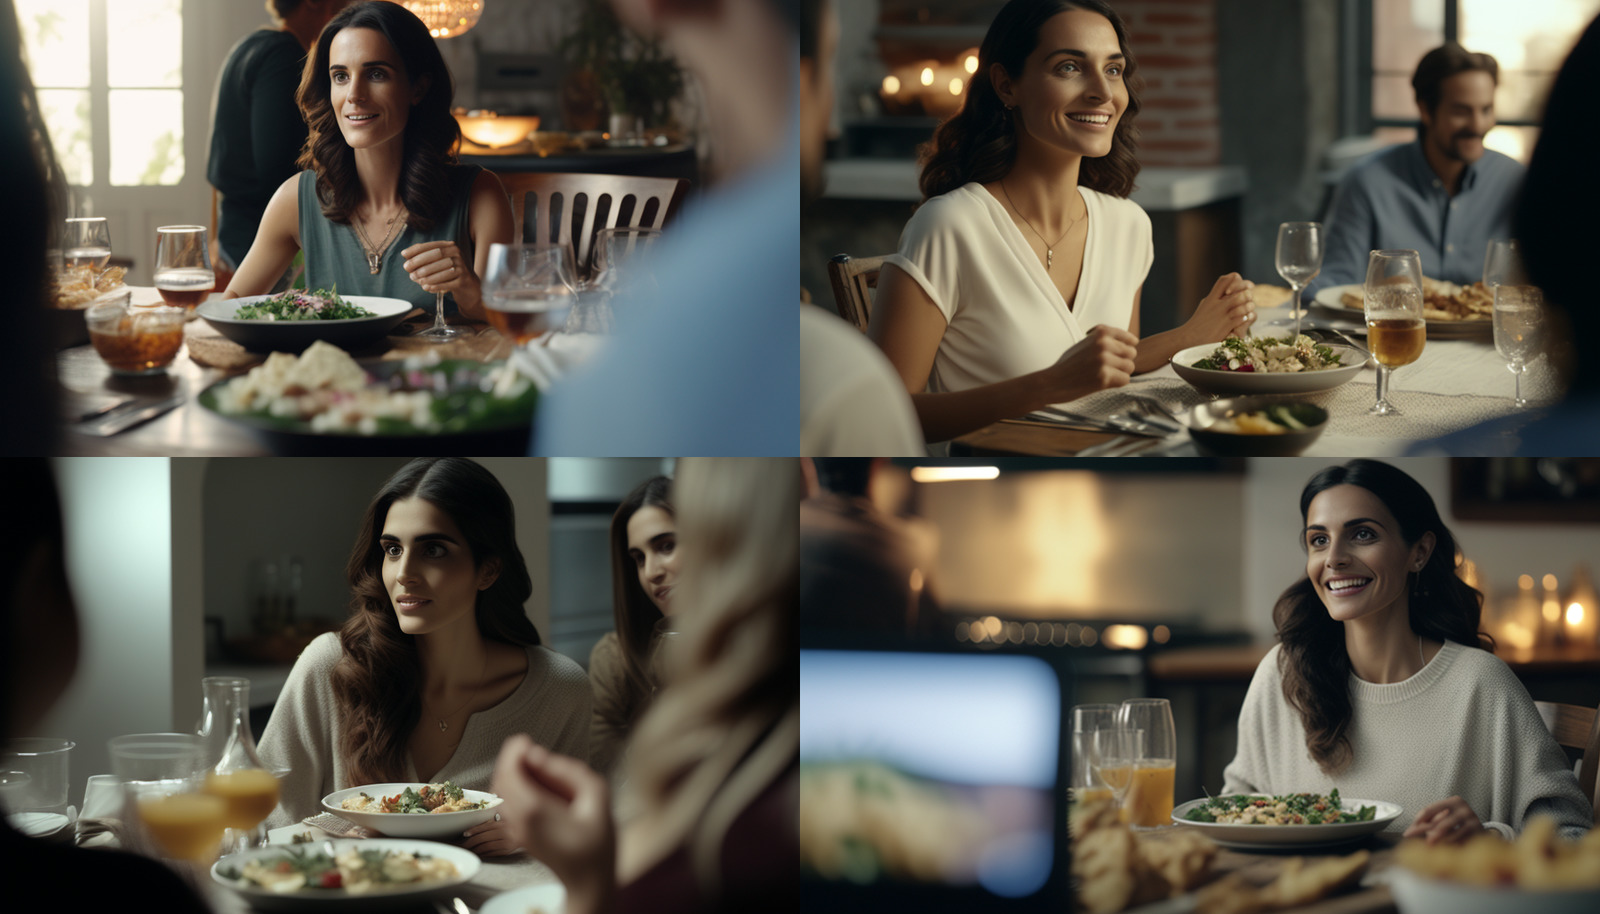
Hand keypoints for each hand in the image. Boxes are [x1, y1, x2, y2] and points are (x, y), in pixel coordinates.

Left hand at [402, 240, 478, 299]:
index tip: (404, 255)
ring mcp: (462, 267)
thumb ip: (425, 257)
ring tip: (415, 279)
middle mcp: (457, 254)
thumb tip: (406, 255)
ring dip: (426, 275)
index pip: (431, 245)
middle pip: (437, 254)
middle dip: (419, 261)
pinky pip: (448, 283)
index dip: (417, 249)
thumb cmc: (448, 272)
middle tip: (408, 269)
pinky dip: (436, 285)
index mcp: (450, 246)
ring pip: (442, 269)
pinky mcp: (464, 280)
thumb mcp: (439, 261)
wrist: (468, 285)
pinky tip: (426, 287)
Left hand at [461, 812, 523, 857]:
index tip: (464, 834)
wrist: (530, 834)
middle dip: (470, 842)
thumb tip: (472, 830)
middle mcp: (503, 831)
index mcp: (501, 823)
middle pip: (482, 838)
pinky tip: (479, 854)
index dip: (472, 831)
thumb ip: (490, 823)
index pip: (483, 827)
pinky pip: (492, 853)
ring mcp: (505, 841)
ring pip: (486, 846)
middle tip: (463, 846)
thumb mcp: (503, 821)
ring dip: (476, 850)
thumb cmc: (512, 827)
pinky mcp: (507, 850)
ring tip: (470, 851)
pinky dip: (484, 854)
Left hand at [491, 735, 615, 899]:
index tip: (525, 740)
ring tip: (539, 767)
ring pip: (501, 792)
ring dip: (514, 774)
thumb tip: (539, 755)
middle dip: (511, 759)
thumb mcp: (597, 797)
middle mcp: (519, 820)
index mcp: (534, 810)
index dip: (513, 750)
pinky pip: (509, 803)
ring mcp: (516, 830)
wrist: (589, 881)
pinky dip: (517, 788)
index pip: (509, 772)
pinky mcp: (519, 834)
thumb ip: (570, 770)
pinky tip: (538, 786)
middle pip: (500, 780)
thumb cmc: (597, 844)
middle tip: (531, 749)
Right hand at [1036, 324, 1137, 404]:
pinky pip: (1125, 380)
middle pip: (1131, 353)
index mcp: (1100, 333)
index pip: (1128, 338)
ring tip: (1105, 375)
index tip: (1125, 351)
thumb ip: (1104, 341)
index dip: (1129, 346)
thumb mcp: (1085, 343)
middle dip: (1123, 361)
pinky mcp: (1104, 377)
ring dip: (1121, 373)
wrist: (1052, 381)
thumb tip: (1131, 343)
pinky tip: (1103, 383)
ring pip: (1130, 367)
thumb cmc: (1068, 364)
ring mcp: (1104, 361)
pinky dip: (1116, 383)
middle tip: (1109, 367)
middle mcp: (1103, 344)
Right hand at [1186, 272, 1255, 341]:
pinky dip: (1246, 317)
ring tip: (1249, 307)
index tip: (1237, 290)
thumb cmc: (1198, 324)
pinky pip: (1241, 317)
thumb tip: (1226, 291)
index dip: (1235, 281)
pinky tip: (1246, 318)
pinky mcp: (1225, 326)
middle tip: (1248, 298)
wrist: (1188, 339)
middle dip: (1246, 292)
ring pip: (1240, 301)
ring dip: (1248, 304)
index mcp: (1211, 298)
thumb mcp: (1205, 306)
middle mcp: (1216, 304)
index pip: (1224, 280)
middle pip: (1236, 287)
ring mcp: (1221, 315)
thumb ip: (1215, 298)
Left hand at [1402, 795, 1484, 844]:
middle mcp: (1463, 808)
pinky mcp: (1478, 832)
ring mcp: (1472, 819)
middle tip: (1412, 841)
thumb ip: (1431, 821)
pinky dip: (1449, 846)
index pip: (1429, 810)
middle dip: (1424, 833)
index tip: (1408, 832)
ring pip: (1448, 833)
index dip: (1418, 821)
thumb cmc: (1459, 825)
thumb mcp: (1447, 818)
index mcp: (1454, 801)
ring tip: (1427, 847)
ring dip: (1436, 841)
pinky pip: (1459, 840)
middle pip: (1438, 822)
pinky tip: (1443, 851)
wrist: (1484, 835)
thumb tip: (1410, 830)